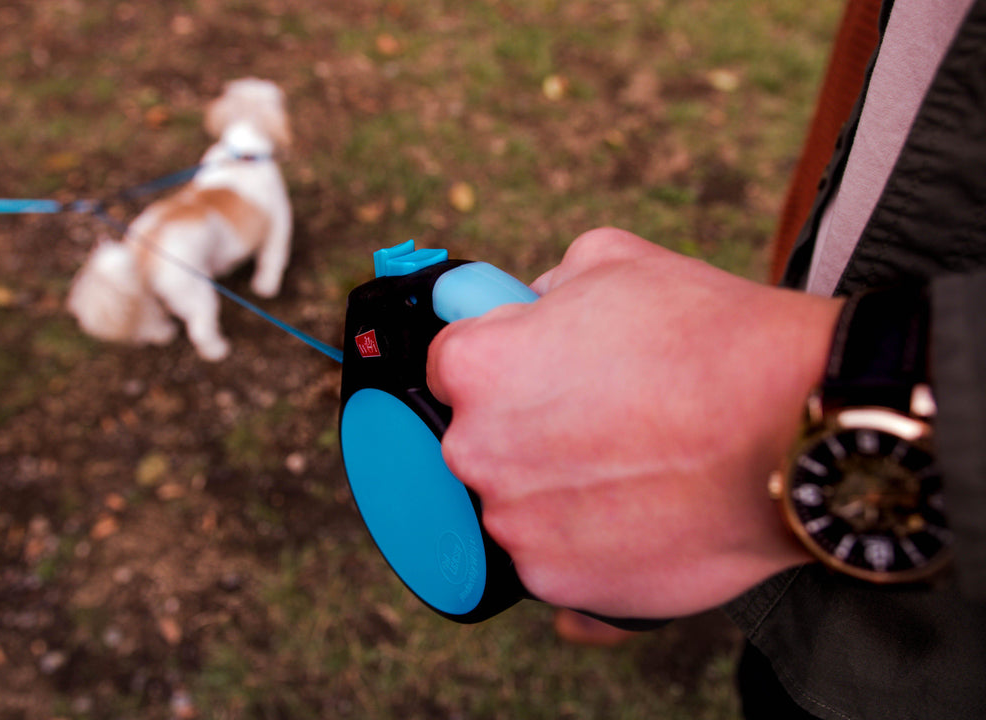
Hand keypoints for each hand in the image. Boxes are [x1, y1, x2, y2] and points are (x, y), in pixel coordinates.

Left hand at [427, 228, 842, 617]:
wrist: (795, 429)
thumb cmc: (708, 337)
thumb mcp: (612, 261)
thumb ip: (543, 285)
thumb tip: (525, 307)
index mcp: (476, 367)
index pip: (448, 366)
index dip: (498, 361)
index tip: (535, 371)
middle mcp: (477, 450)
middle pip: (479, 440)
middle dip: (525, 427)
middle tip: (598, 418)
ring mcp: (516, 524)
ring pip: (518, 503)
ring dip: (557, 488)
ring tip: (632, 466)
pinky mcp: (558, 582)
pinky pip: (555, 557)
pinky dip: (588, 541)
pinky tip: (642, 509)